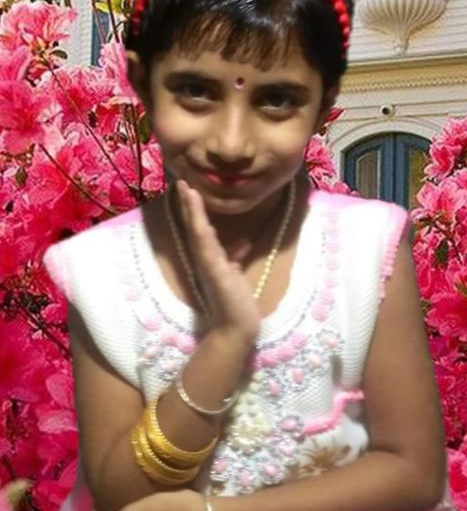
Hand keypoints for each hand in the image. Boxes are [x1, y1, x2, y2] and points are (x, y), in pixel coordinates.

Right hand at [176, 179, 260, 340]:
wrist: (237, 328)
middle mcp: (205, 259)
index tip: (191, 189)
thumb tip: (240, 244)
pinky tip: (199, 217)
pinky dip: (202, 231)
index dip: (195, 209)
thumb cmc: (237, 303)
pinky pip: (207, 248)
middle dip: (189, 204)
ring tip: (187, 190)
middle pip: (195, 226)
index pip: (201, 228)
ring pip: (198, 232)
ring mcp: (208, 265)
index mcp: (211, 258)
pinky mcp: (215, 272)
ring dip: (193, 211)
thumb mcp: (236, 274)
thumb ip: (235, 258)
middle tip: (182, 181)